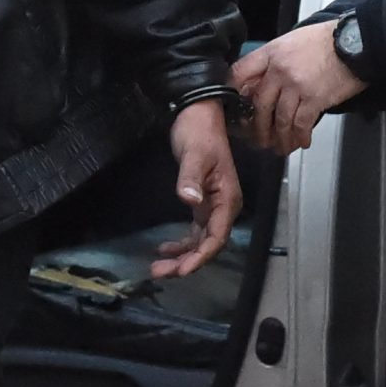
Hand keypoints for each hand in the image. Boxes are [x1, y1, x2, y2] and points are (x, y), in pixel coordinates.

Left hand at [154, 98, 242, 279]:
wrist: (198, 113)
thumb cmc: (198, 133)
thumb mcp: (193, 155)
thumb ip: (190, 178)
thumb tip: (190, 200)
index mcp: (227, 199)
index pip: (216, 238)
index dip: (200, 257)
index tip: (182, 270)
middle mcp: (223, 206)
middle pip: (208, 244)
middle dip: (187, 261)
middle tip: (161, 273)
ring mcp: (213, 205)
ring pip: (200, 240)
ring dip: (182, 255)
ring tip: (158, 267)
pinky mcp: (202, 200)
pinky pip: (195, 229)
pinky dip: (182, 241)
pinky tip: (165, 248)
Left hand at [234, 22, 367, 154]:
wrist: (355, 42)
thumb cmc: (326, 40)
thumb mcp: (292, 40)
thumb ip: (274, 59)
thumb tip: (261, 80)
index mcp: (271, 53)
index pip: (240, 72)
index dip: (233, 92)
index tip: (234, 106)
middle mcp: (280, 70)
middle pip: (259, 104)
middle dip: (257, 127)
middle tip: (258, 138)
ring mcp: (296, 86)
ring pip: (279, 119)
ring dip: (279, 137)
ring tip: (280, 146)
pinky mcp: (314, 99)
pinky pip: (300, 124)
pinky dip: (299, 136)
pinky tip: (301, 142)